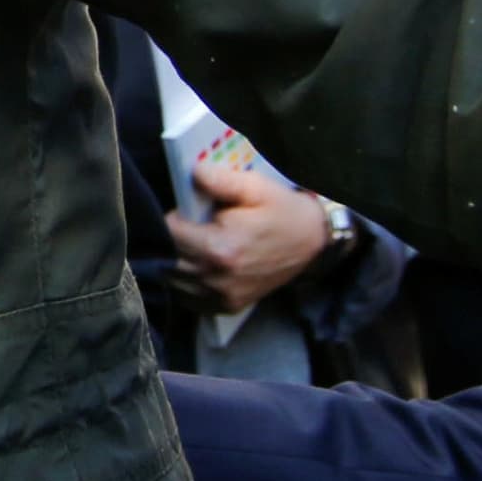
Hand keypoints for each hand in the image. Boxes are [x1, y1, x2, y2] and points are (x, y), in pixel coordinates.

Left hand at [166, 162, 331, 312]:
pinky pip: (190, 298)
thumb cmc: (282, 211)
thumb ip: (220, 180)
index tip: (185, 211)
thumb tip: (192, 173)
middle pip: (168, 260)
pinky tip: (200, 264)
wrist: (312, 242)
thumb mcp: (255, 186)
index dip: (173, 219)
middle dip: (171, 241)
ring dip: (176, 262)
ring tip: (194, 243)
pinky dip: (187, 282)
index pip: (170, 235)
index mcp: (221, 249)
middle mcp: (218, 279)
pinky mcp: (227, 306)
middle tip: (190, 226)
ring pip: (175, 281)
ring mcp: (222, 297)